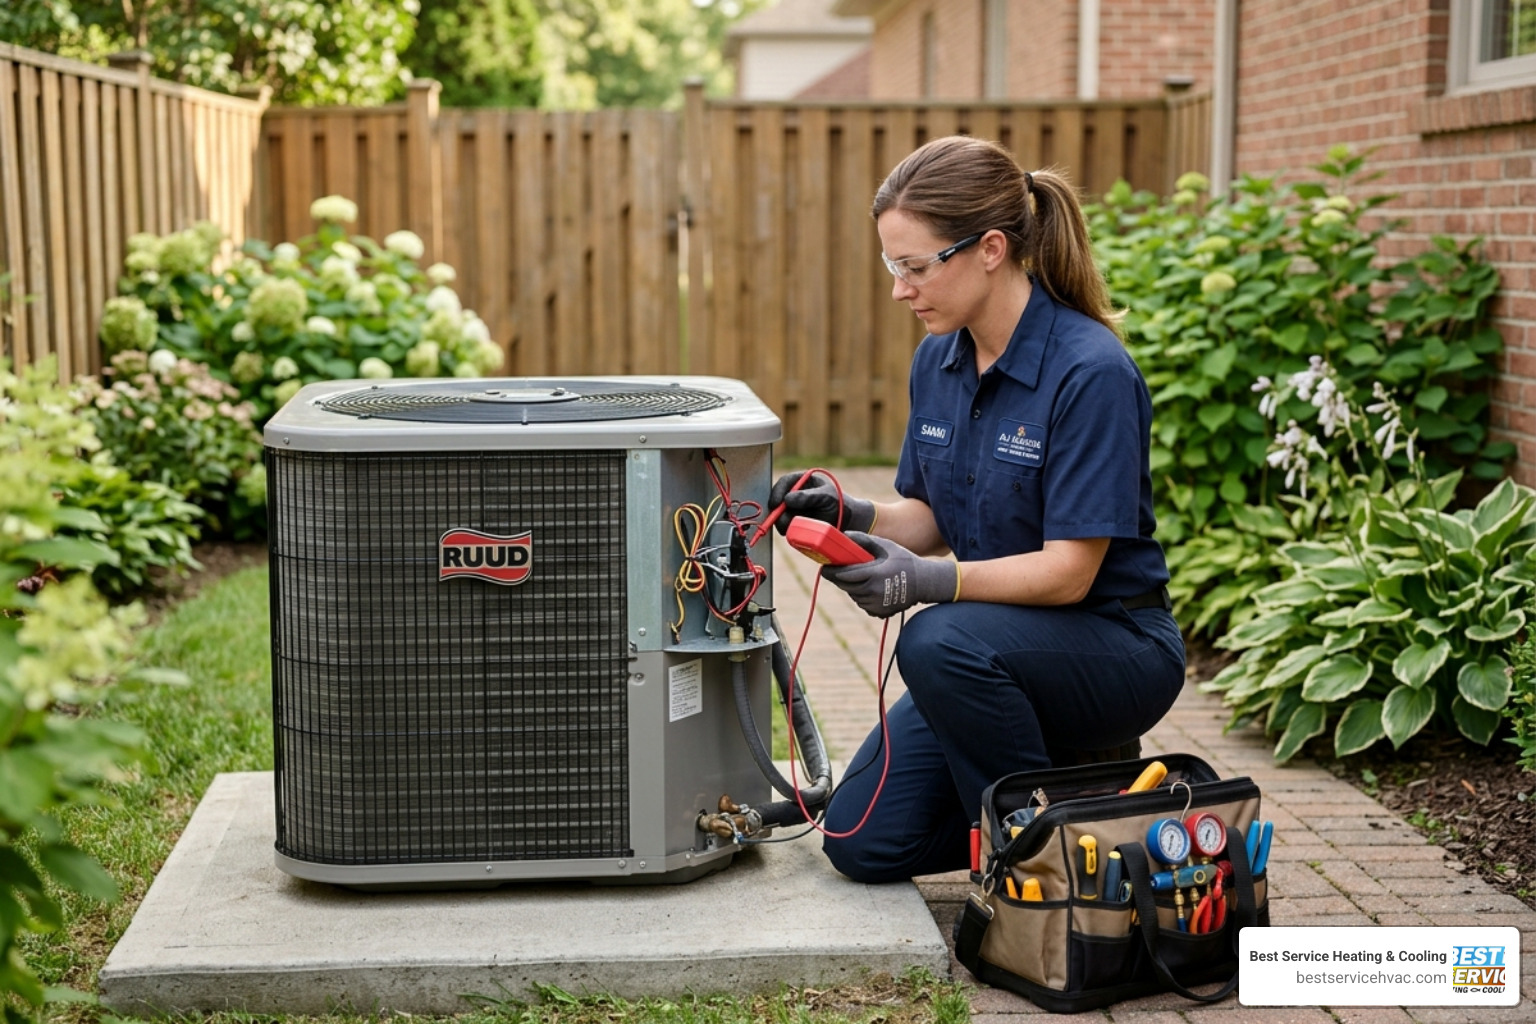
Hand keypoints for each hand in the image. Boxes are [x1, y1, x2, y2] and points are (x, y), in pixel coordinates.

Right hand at [768, 471, 875, 534]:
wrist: (846, 521)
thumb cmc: (838, 503)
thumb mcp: (826, 496)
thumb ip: (808, 497)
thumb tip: (787, 499)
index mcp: (802, 481)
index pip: (784, 482)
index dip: (777, 492)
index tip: (775, 504)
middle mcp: (794, 494)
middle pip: (777, 500)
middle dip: (778, 512)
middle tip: (783, 521)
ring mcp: (792, 509)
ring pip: (779, 516)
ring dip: (784, 523)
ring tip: (801, 525)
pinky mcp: (793, 522)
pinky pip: (784, 526)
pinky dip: (789, 530)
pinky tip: (800, 530)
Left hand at [820, 533, 958, 617]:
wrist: (924, 583)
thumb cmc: (904, 561)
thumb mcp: (886, 546)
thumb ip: (865, 540)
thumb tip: (845, 535)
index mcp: (874, 574)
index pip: (844, 575)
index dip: (831, 571)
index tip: (825, 567)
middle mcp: (873, 592)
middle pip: (846, 586)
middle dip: (841, 578)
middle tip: (841, 570)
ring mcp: (876, 605)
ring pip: (854, 596)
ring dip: (853, 587)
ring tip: (864, 577)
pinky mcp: (879, 613)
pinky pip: (863, 604)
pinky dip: (863, 596)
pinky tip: (873, 588)